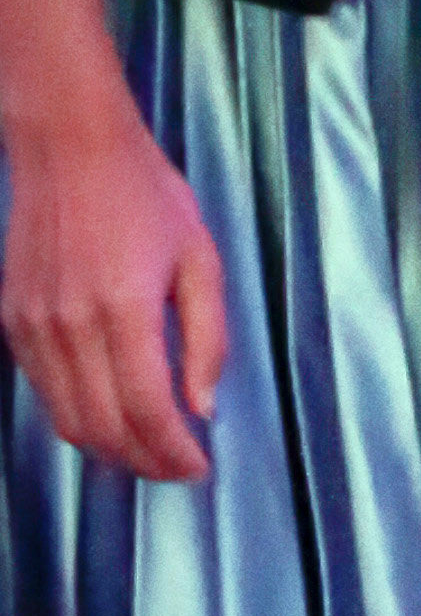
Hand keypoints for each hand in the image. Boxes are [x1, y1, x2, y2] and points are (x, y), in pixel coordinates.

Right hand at [2, 100, 227, 483]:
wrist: (70, 147)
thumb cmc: (145, 194)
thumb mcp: (201, 260)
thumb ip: (207, 340)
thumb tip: (203, 407)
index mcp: (124, 310)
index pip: (147, 411)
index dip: (174, 454)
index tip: (199, 468)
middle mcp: (71, 326)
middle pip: (104, 429)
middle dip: (145, 462)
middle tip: (177, 468)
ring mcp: (35, 327)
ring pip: (68, 421)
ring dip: (110, 449)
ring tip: (147, 452)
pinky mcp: (14, 321)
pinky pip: (43, 392)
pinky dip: (77, 417)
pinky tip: (107, 415)